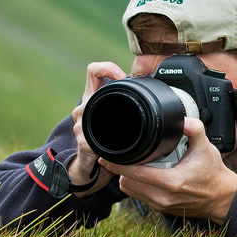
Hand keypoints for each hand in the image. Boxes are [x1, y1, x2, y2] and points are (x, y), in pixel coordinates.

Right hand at [69, 62, 126, 196]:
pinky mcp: (84, 142)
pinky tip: (113, 147)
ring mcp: (81, 126)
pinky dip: (108, 143)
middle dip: (111, 97)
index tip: (121, 76)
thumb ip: (125, 105)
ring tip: (122, 130)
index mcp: (93, 99)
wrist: (87, 168)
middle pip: (91, 90)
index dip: (106, 68)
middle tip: (130, 102)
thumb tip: (155, 94)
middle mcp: (83, 109)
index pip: (93, 71)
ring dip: (112, 121)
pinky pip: (96, 139)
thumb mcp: (114, 118)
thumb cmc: (103, 141)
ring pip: (93, 113)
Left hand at [99, 117, 236, 224]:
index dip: (117, 165)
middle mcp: (163, 197)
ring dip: (129, 178)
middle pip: (127, 183)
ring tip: (134, 166)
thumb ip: (195, 130)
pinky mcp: (161, 210)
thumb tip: (182, 119)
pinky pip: (140, 197)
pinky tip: (144, 176)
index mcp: (171, 182)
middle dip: (123, 170)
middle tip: (125, 157)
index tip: (107, 158)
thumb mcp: (206, 148)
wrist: (222, 198)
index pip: (134, 174)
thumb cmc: (213, 175)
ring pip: (131, 192)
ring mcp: (161, 206)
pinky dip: (138, 186)